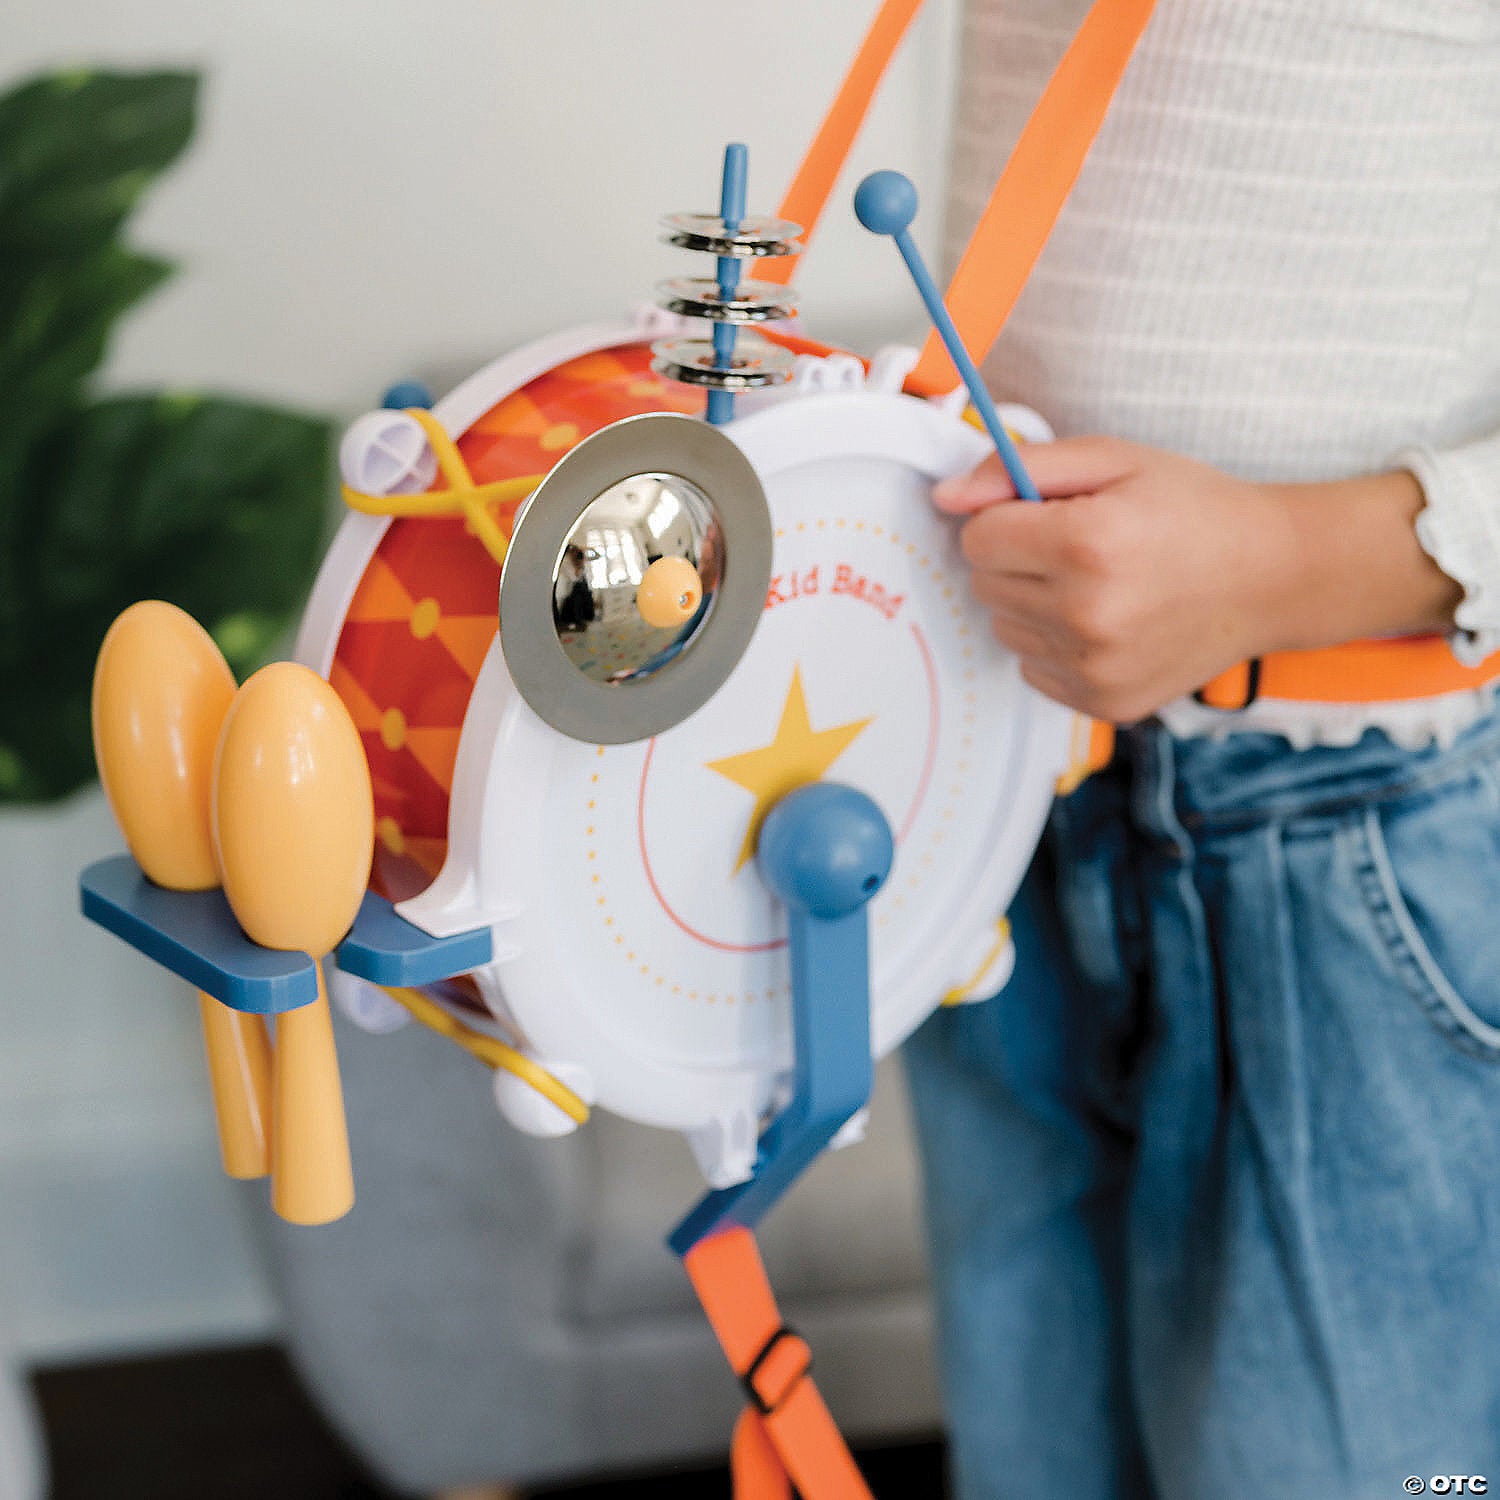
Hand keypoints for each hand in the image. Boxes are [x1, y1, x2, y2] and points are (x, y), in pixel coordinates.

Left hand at [935, 437, 1458, 722]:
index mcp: (1087, 546)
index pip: (977, 538)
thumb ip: (1019, 469)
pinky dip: (1056, 644)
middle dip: (1018, 560)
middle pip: (985, 585)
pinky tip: (1109, 621)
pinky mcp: (1103, 703)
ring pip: (1004, 628)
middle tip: (1081, 547)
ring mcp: (1096, 668)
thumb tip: (945, 496)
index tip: (1048, 514)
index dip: (1006, 518)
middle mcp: (1087, 615)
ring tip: (1098, 583)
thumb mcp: (1113, 460)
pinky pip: (1033, 668)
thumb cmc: (1193, 509)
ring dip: (1033, 603)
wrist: (1273, 576)